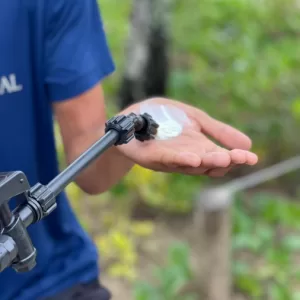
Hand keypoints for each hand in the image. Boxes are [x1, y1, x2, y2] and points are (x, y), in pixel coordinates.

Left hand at [118, 98, 257, 176]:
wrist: (133, 118)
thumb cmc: (163, 118)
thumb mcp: (195, 119)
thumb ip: (217, 130)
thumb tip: (248, 143)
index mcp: (198, 147)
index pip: (220, 156)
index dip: (235, 158)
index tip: (252, 157)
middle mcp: (186, 157)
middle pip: (208, 164)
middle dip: (224, 161)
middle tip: (241, 158)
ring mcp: (169, 159)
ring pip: (191, 164)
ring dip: (207, 161)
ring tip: (223, 158)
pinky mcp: (152, 157)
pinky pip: (167, 160)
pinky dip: (180, 160)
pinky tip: (193, 158)